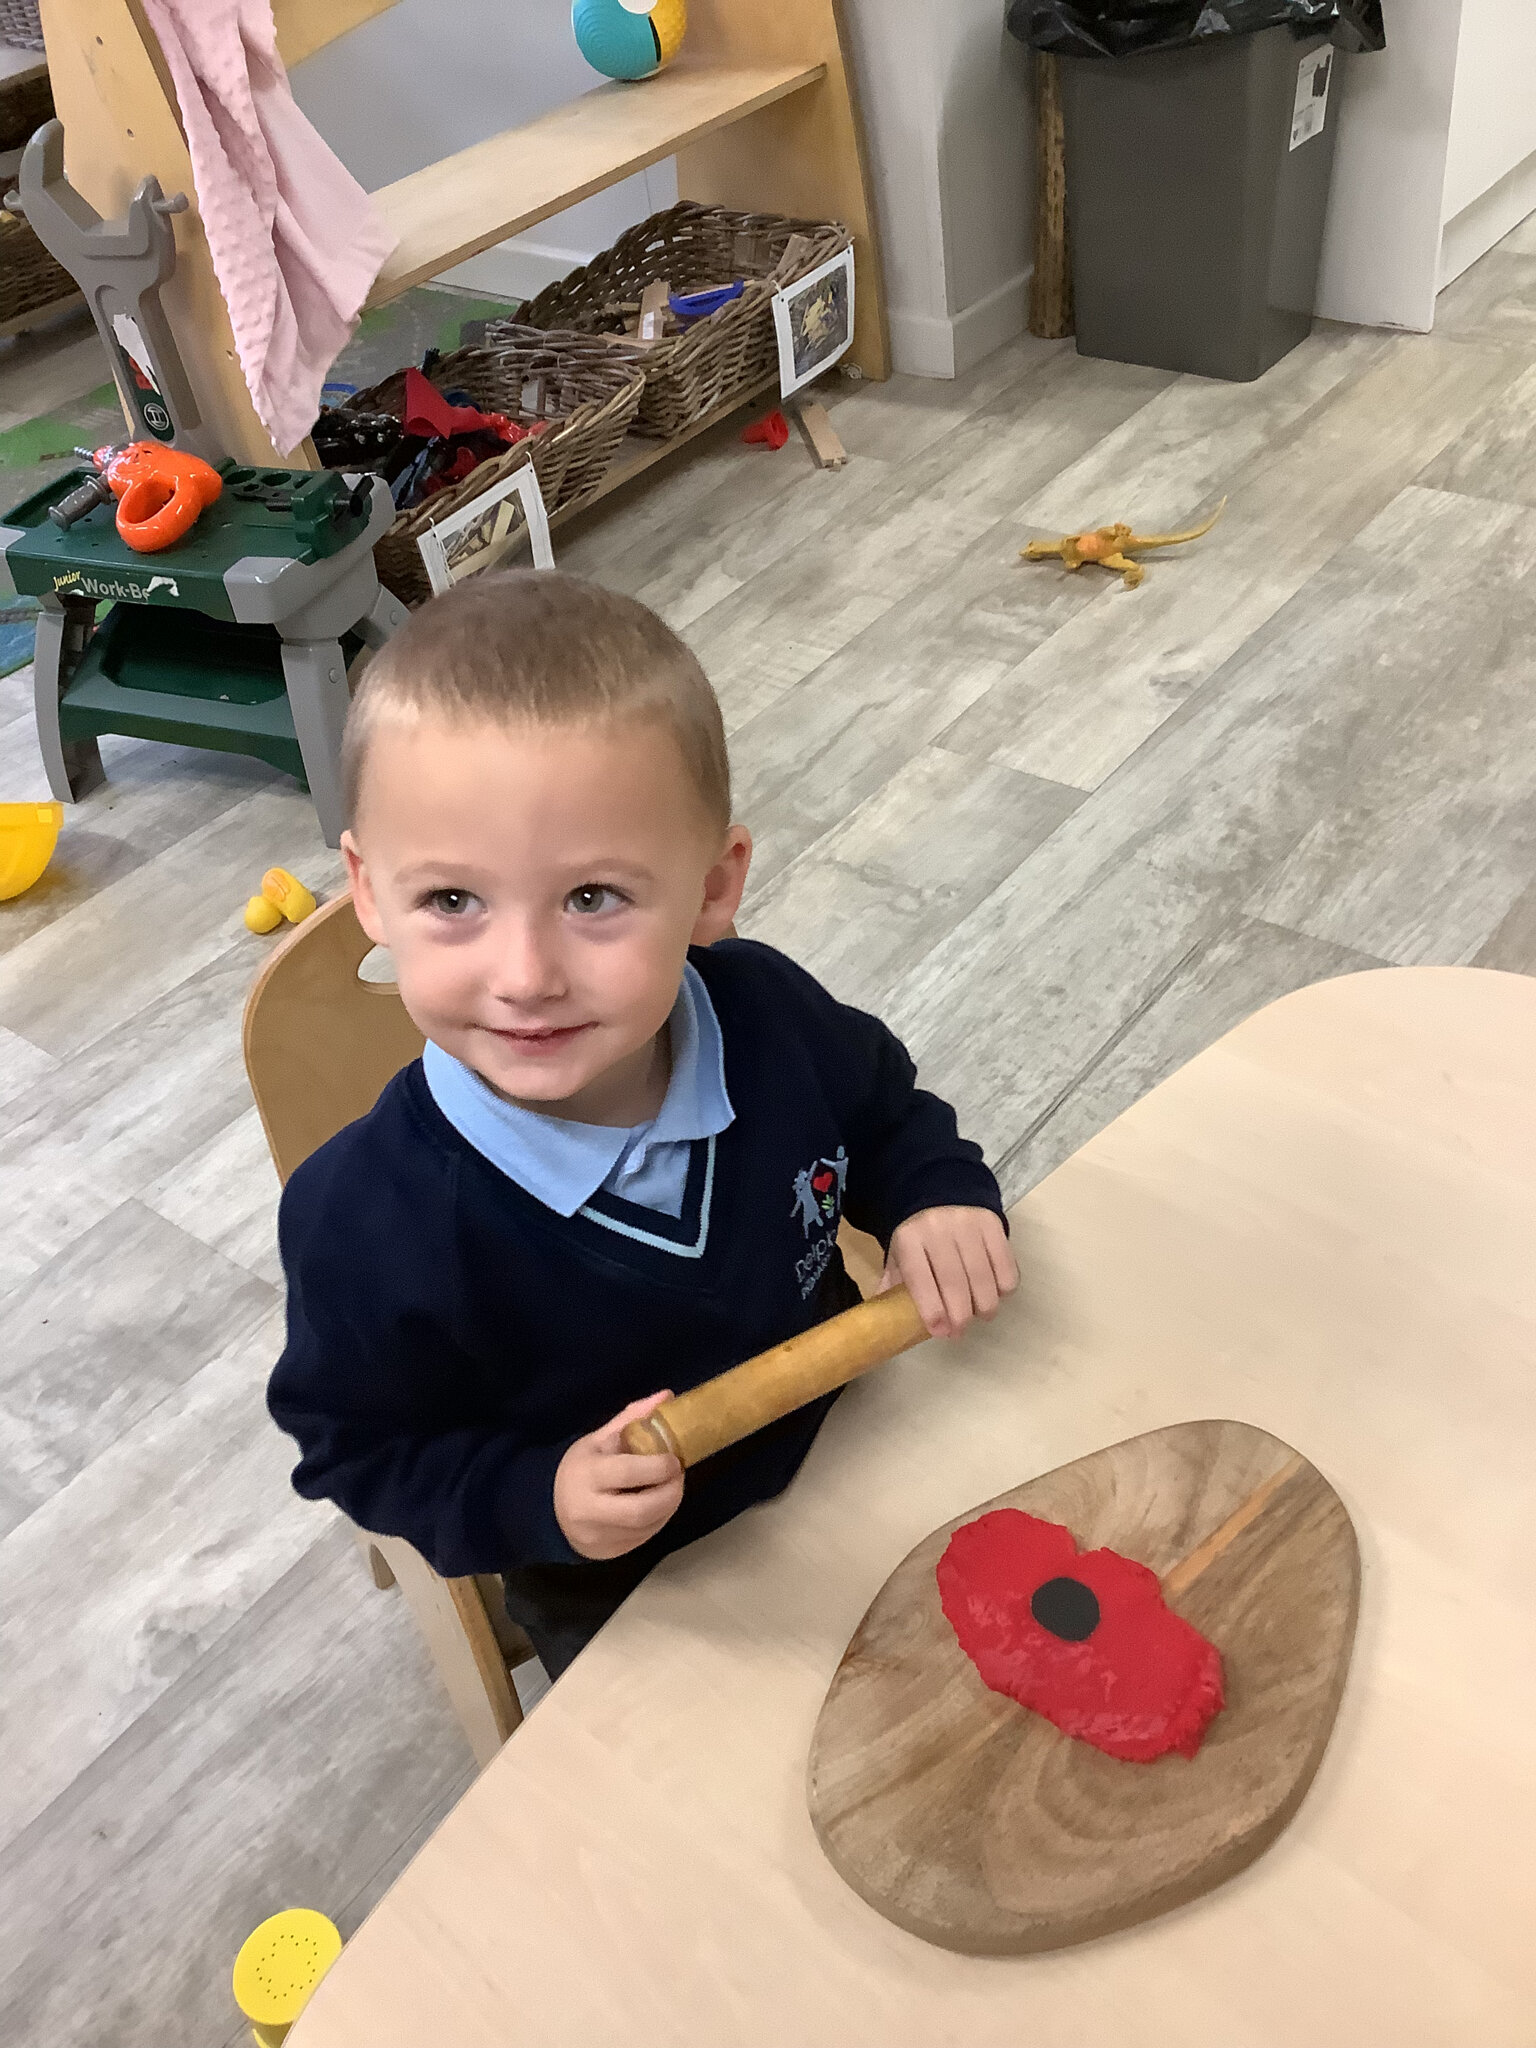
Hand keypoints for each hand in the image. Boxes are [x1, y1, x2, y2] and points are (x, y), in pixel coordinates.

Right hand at [553, 1391, 684, 1560]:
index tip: (674, 1459)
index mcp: (587, 1475)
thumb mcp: (598, 1440)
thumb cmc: (580, 1468)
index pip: (627, 1473)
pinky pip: (644, 1538)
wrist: (550, 1510)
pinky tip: (659, 1504)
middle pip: (641, 1510)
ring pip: (647, 1527)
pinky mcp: (610, 1553)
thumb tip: (668, 1396)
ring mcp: (600, 1536)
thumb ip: (632, 1419)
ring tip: (672, 1487)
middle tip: (679, 1476)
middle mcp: (591, 1510)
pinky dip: (659, 1520)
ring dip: (669, 1506)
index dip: (658, 1467)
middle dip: (670, 1493)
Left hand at [881, 1206, 1016, 1338]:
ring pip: (984, 1277)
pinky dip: (1004, 1288)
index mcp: (909, 1239)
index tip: (939, 1332)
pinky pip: (1006, 1266)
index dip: (931, 1309)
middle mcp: (938, 1229)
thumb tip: (887, 1324)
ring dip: (985, 1306)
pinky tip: (995, 1291)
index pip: (920, 1278)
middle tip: (960, 1332)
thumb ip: (894, 1287)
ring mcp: (968, 1225)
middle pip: (954, 1281)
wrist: (941, 1190)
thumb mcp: (899, 1255)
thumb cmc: (918, 1235)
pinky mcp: (993, 1224)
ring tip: (981, 1315)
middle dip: (960, 1315)